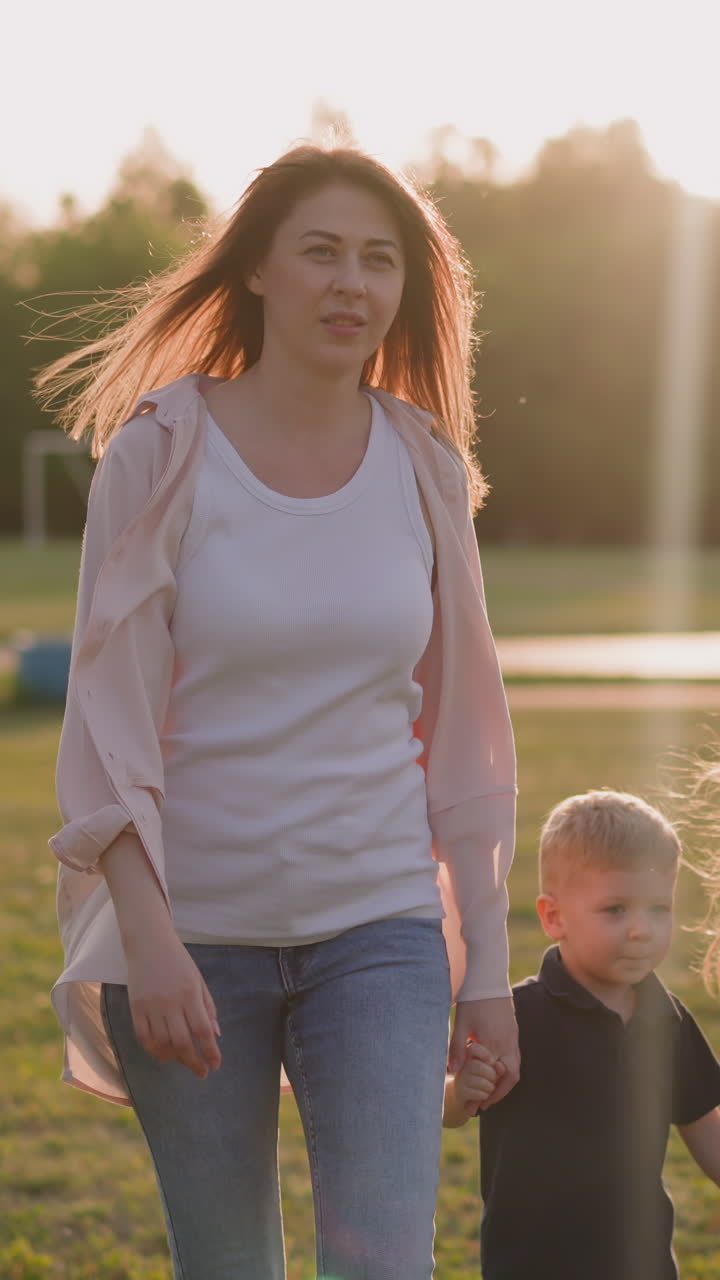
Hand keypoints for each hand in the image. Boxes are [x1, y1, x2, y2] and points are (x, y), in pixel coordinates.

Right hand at [125, 928, 221, 1078]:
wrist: (149, 943)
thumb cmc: (178, 961)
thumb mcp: (199, 980)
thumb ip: (208, 1007)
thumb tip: (215, 1035)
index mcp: (190, 993)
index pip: (202, 1029)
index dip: (210, 1051)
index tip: (215, 1064)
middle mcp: (170, 1002)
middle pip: (183, 1041)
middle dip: (194, 1062)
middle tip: (202, 1072)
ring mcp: (151, 1005)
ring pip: (162, 1043)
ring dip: (175, 1058)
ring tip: (184, 1061)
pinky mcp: (135, 1007)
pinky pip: (143, 1037)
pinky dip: (154, 1050)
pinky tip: (164, 1054)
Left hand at [449, 996, 518, 1106]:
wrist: (489, 977)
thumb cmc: (473, 1000)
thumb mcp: (461, 1023)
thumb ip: (457, 1048)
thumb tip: (453, 1072)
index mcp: (493, 1043)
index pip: (492, 1078)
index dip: (484, 1095)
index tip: (473, 1106)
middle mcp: (507, 1043)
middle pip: (510, 1078)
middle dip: (498, 1094)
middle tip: (483, 1104)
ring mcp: (513, 1037)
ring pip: (515, 1069)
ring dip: (503, 1083)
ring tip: (489, 1091)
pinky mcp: (514, 1031)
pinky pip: (515, 1058)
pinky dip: (506, 1070)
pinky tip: (494, 1071)